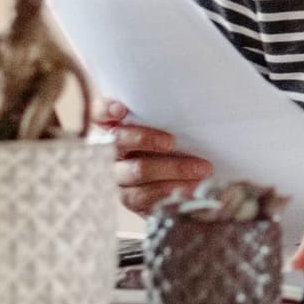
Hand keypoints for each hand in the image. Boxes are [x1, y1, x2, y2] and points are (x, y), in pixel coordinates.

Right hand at [99, 97, 212, 217]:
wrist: (183, 181)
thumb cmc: (177, 145)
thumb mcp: (172, 128)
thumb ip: (169, 117)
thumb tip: (195, 103)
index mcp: (118, 128)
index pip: (101, 114)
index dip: (107, 110)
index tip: (122, 110)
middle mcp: (113, 152)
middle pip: (120, 141)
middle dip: (147, 139)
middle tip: (173, 142)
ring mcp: (120, 178)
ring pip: (138, 171)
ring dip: (174, 168)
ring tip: (202, 169)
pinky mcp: (131, 200)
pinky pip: (147, 197)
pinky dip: (173, 191)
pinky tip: (194, 188)